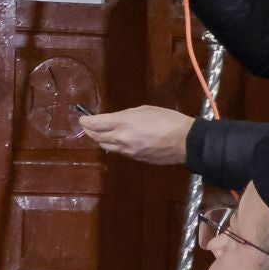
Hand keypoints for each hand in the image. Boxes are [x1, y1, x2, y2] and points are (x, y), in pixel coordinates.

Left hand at [78, 105, 193, 165]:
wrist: (186, 142)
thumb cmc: (167, 119)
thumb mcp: (144, 110)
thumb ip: (125, 116)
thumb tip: (114, 120)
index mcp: (123, 123)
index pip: (94, 124)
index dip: (85, 121)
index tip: (82, 118)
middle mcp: (121, 139)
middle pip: (96, 137)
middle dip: (89, 131)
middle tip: (87, 126)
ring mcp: (128, 151)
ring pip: (106, 147)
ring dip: (101, 140)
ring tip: (100, 133)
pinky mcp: (136, 159)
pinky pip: (120, 152)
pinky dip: (114, 146)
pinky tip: (117, 141)